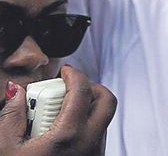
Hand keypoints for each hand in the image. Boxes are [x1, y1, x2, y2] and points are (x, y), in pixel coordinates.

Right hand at [0, 67, 115, 155]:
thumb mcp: (5, 147)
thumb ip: (12, 114)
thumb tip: (16, 90)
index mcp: (69, 136)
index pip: (83, 91)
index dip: (74, 75)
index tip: (64, 70)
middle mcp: (89, 143)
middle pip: (106, 101)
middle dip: (91, 87)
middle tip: (69, 86)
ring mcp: (95, 154)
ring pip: (104, 119)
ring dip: (88, 107)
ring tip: (59, 112)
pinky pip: (98, 135)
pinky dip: (86, 124)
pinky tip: (61, 130)